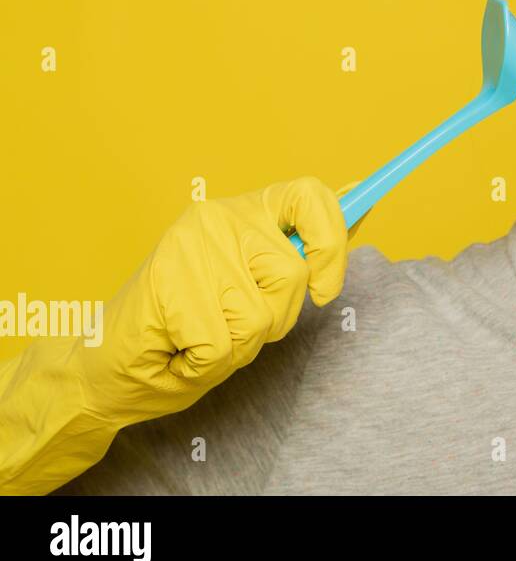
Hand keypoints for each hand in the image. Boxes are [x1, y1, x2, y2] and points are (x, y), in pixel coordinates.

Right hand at [77, 176, 359, 423]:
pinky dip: (204, 362)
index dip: (335, 240)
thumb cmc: (190, 329)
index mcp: (246, 211)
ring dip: (236, 345)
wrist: (107, 365)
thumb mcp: (257, 288)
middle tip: (231, 323)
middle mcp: (220, 216)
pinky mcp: (167, 281)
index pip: (311, 195)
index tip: (326, 287)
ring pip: (260, 315)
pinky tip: (176, 346)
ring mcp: (191, 245)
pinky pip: (222, 343)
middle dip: (275, 317)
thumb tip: (364, 203)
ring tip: (199, 334)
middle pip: (293, 274)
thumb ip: (303, 249)